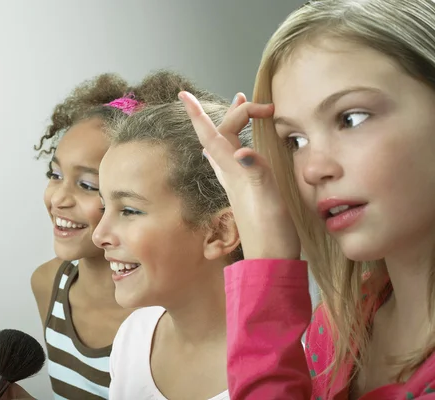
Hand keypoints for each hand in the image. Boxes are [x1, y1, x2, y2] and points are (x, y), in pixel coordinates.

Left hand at [179, 91, 299, 259]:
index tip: (182, 95)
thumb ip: (256, 174)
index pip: (211, 136)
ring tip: (243, 106)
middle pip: (223, 134)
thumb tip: (244, 150)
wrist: (270, 261)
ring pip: (230, 145)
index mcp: (232, 172)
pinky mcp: (248, 191)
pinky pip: (239, 159)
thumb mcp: (265, 202)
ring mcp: (239, 183)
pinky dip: (242, 142)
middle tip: (248, 97)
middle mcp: (232, 174)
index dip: (197, 114)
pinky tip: (241, 147)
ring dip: (235, 123)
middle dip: (233, 112)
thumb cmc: (269, 234)